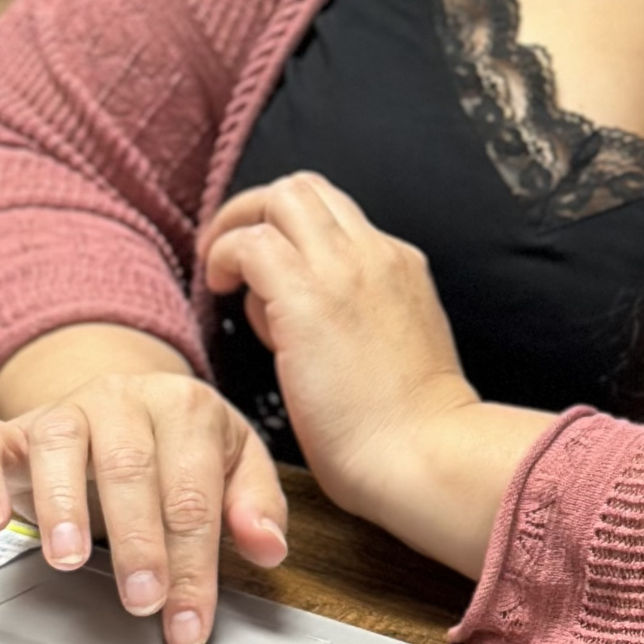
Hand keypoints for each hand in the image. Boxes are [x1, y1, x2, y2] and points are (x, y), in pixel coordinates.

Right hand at [0, 325, 288, 643]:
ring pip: (59, 444)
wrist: (120, 402)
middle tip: (142, 599)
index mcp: (186, 407)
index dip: (194, 561)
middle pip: (131, 466)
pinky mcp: (12, 428)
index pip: (193, 491)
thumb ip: (254, 504)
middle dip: (138, 539)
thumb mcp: (232, 464)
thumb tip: (269, 547)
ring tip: (67, 559)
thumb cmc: (177, 446)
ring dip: (62, 503)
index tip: (189, 620)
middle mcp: (123, 400)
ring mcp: (64, 410)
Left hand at [200, 172, 554, 573]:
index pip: (337, 216)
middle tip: (232, 255)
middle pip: (306, 188)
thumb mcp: (394, 348)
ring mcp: (343, 269)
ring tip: (220, 271)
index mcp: (400, 266)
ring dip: (239, 224)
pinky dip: (226, 255)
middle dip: (259, 210)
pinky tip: (219, 290)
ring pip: (281, 197)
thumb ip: (356, 319)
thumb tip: (295, 318)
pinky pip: (251, 244)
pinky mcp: (306, 297)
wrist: (424, 455)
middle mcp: (375, 253)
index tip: (270, 278)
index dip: (294, 234)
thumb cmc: (407, 431)